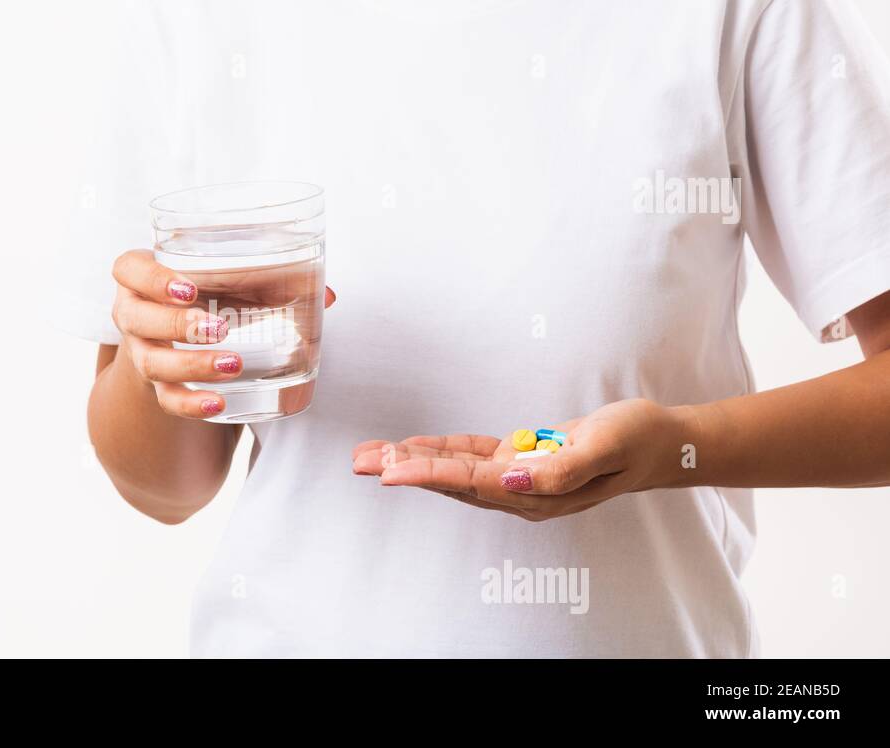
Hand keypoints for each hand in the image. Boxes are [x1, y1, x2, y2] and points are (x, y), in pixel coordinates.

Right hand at [111, 249, 334, 418]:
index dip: (152, 279)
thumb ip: (272, 279)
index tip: (189, 287)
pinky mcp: (157, 384)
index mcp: (141, 275)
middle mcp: (132, 313)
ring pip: (151, 363)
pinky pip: (166, 399)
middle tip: (219, 328)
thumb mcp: (228, 276)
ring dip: (191, 365)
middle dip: (176, 325)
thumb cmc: (208, 291)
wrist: (179, 334)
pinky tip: (219, 403)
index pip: (128, 270)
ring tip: (233, 364)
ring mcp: (141, 351)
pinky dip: (191, 403)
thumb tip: (327, 295)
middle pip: (135, 318)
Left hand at [350, 399, 684, 520]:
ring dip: (412, 460)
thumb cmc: (635, 441)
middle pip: (449, 481)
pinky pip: (470, 456)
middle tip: (359, 461)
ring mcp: (518, 478)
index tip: (387, 470)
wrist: (661, 441)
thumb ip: (557, 469)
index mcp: (537, 493)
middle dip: (403, 469)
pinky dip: (440, 449)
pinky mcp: (520, 461)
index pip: (469, 483)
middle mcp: (520, 492)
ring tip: (369, 455)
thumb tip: (509, 477)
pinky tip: (412, 446)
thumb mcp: (602, 448)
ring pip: (453, 470)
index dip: (426, 474)